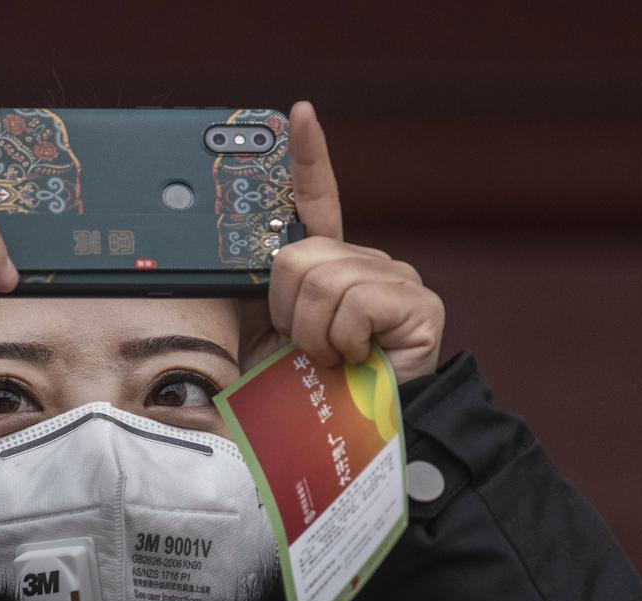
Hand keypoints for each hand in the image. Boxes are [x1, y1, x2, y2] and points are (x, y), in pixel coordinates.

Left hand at [239, 101, 444, 384]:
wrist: (338, 446)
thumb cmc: (300, 397)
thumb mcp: (262, 337)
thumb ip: (256, 293)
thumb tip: (223, 260)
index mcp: (328, 266)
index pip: (317, 200)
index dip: (307, 158)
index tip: (298, 114)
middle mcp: (365, 265)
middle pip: (300, 254)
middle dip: (286, 311)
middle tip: (305, 349)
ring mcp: (396, 282)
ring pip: (321, 279)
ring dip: (310, 333)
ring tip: (331, 360)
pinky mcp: (418, 305)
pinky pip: (352, 301)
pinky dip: (341, 339)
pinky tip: (357, 360)